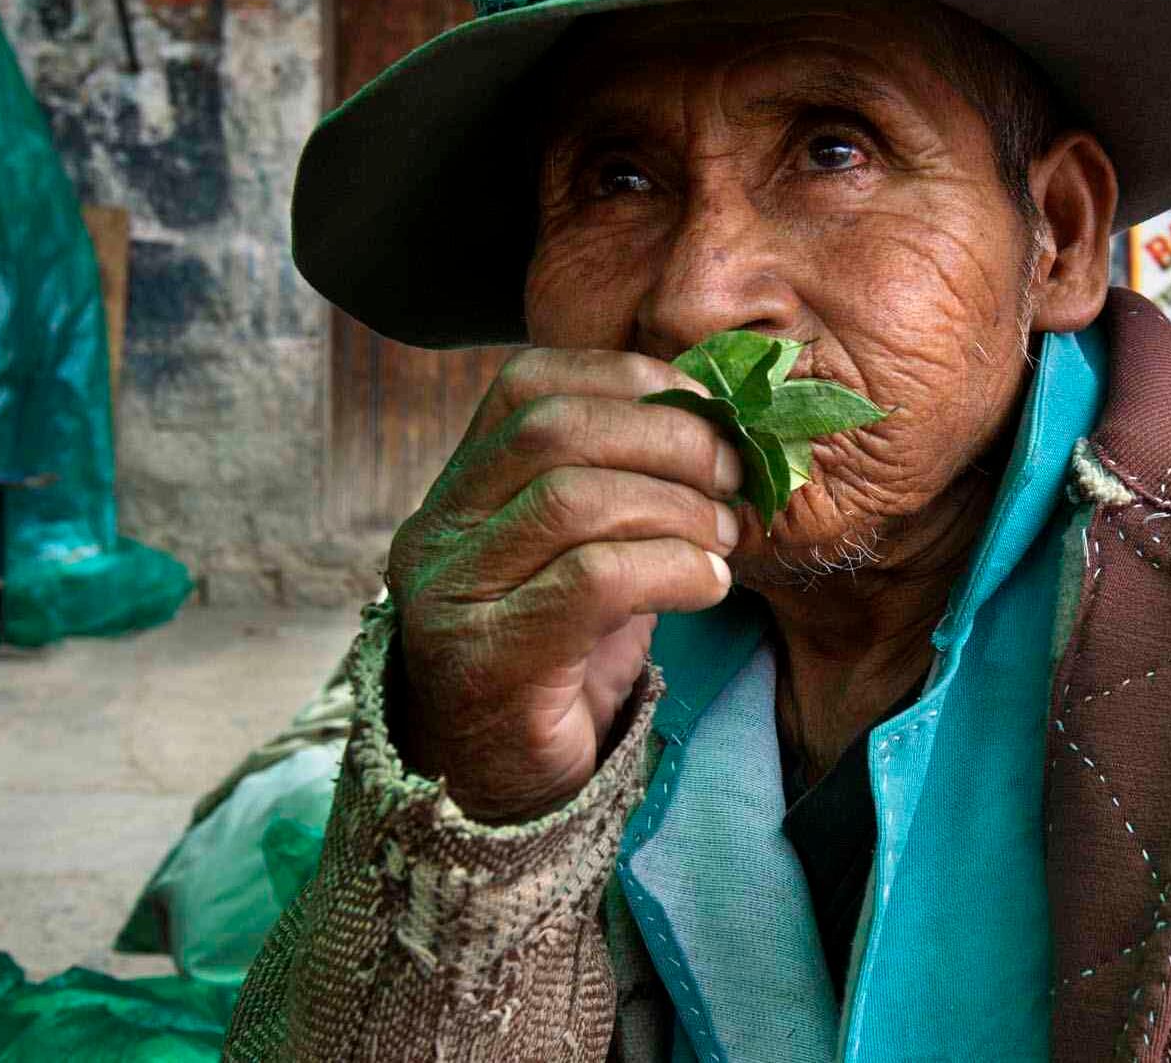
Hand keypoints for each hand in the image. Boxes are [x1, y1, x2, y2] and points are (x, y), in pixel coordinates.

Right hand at [385, 350, 741, 822]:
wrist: (497, 793)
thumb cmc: (558, 665)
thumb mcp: (585, 557)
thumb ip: (624, 490)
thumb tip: (724, 425)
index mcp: (458, 492)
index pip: (522, 385)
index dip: (621, 377)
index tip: (701, 401)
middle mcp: (438, 532)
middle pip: (551, 429)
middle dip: (665, 437)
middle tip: (732, 473)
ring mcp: (452, 596)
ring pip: (573, 499)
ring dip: (678, 508)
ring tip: (729, 537)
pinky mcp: (488, 659)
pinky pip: (594, 580)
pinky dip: (673, 568)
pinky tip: (710, 585)